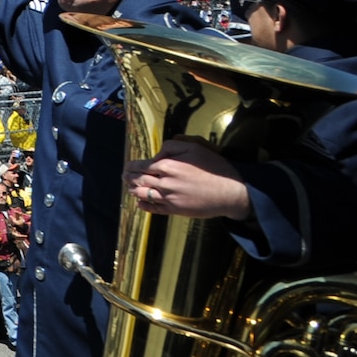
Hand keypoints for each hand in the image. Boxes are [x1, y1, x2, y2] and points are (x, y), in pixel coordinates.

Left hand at [124, 138, 250, 219]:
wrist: (231, 192)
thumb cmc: (214, 167)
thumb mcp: (194, 147)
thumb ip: (172, 146)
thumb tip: (157, 155)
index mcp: (167, 165)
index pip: (141, 166)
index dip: (132, 166)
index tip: (127, 165)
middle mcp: (165, 182)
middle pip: (139, 180)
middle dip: (129, 177)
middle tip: (124, 176)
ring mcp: (170, 198)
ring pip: (144, 194)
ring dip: (133, 190)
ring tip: (129, 187)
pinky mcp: (176, 210)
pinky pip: (155, 209)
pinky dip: (144, 205)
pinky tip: (140, 203)